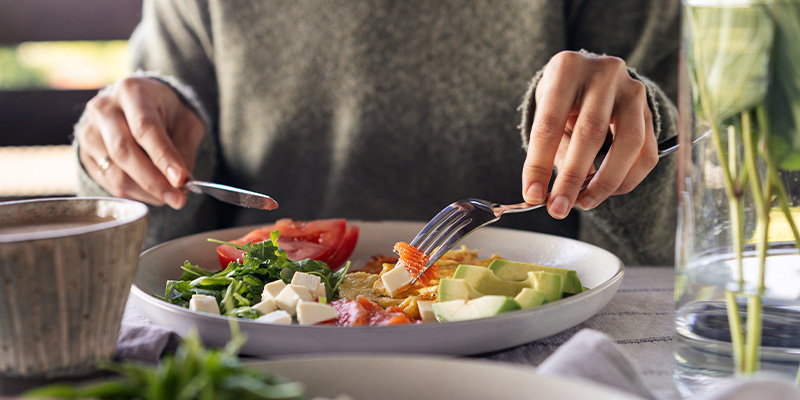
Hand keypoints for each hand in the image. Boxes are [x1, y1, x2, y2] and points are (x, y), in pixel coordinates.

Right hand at [76, 77, 204, 208]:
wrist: (139, 106)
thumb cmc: (166, 112)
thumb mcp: (186, 122)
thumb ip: (184, 150)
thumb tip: (181, 183)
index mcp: (132, 92)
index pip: (145, 128)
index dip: (163, 157)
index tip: (181, 180)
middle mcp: (104, 109)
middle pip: (124, 152)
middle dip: (154, 181)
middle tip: (179, 200)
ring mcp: (89, 132)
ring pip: (115, 173)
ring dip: (147, 192)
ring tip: (170, 195)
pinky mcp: (84, 153)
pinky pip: (108, 182)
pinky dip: (135, 193)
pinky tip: (151, 191)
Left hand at [522, 51, 657, 218]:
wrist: (593, 75)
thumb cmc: (564, 97)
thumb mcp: (546, 110)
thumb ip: (548, 147)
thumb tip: (543, 193)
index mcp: (567, 69)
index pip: (549, 123)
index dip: (539, 163)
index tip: (533, 194)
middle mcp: (603, 73)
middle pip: (590, 133)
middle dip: (572, 178)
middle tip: (558, 208)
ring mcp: (632, 90)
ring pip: (628, 143)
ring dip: (605, 182)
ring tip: (584, 202)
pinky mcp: (650, 110)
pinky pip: (646, 152)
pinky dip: (628, 179)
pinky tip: (607, 190)